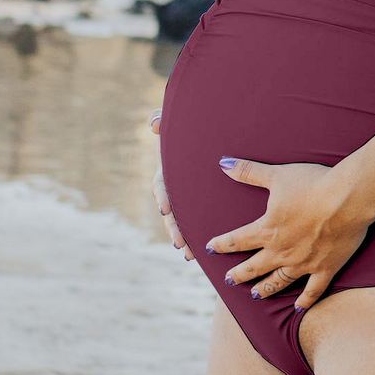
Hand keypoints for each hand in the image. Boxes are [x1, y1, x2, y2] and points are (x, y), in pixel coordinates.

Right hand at [150, 108, 192, 259]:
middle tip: (178, 242)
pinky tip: (202, 256)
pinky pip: (200, 224)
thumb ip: (165, 118)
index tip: (165, 208)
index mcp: (171, 170)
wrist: (221, 136)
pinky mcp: (205, 205)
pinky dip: (198, 239)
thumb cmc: (199, 125)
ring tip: (189, 255)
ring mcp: (191, 198)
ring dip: (185, 239)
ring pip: (184, 222)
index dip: (163, 197)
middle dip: (174, 227)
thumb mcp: (184, 121)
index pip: (162, 185)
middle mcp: (178, 188)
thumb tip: (152, 124)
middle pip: (172, 211)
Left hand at [206, 157, 370, 310]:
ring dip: (265, 289)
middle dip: (239, 274)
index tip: (210, 249)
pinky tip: (297, 308)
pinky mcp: (325, 268)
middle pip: (254, 267)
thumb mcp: (277, 175)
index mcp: (267, 229)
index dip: (221, 245)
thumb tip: (223, 164)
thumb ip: (248, 172)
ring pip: (278, 281)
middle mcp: (281, 251)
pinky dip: (304, 301)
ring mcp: (303, 263)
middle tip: (228, 280)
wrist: (347, 199)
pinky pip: (312, 290)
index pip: (237, 240)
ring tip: (256, 295)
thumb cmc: (313, 184)